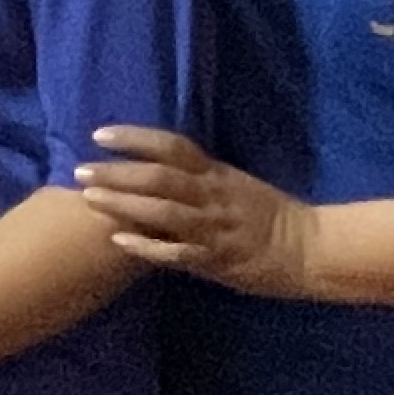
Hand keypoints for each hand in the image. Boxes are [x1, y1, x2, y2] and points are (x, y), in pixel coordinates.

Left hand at [81, 125, 314, 293]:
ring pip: (163, 212)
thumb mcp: (233, 184)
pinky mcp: (218, 260)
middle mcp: (213, 196)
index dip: (135, 138)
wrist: (313, 249)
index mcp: (217, 174)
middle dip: (117, 173)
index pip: (173, 147)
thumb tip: (148, 165)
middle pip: (159, 178)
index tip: (100, 135)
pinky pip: (178, 252)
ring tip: (89, 200)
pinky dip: (147, 247)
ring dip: (124, 205)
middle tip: (80, 170)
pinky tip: (119, 242)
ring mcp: (215, 228)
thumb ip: (196, 177)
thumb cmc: (269, 215)